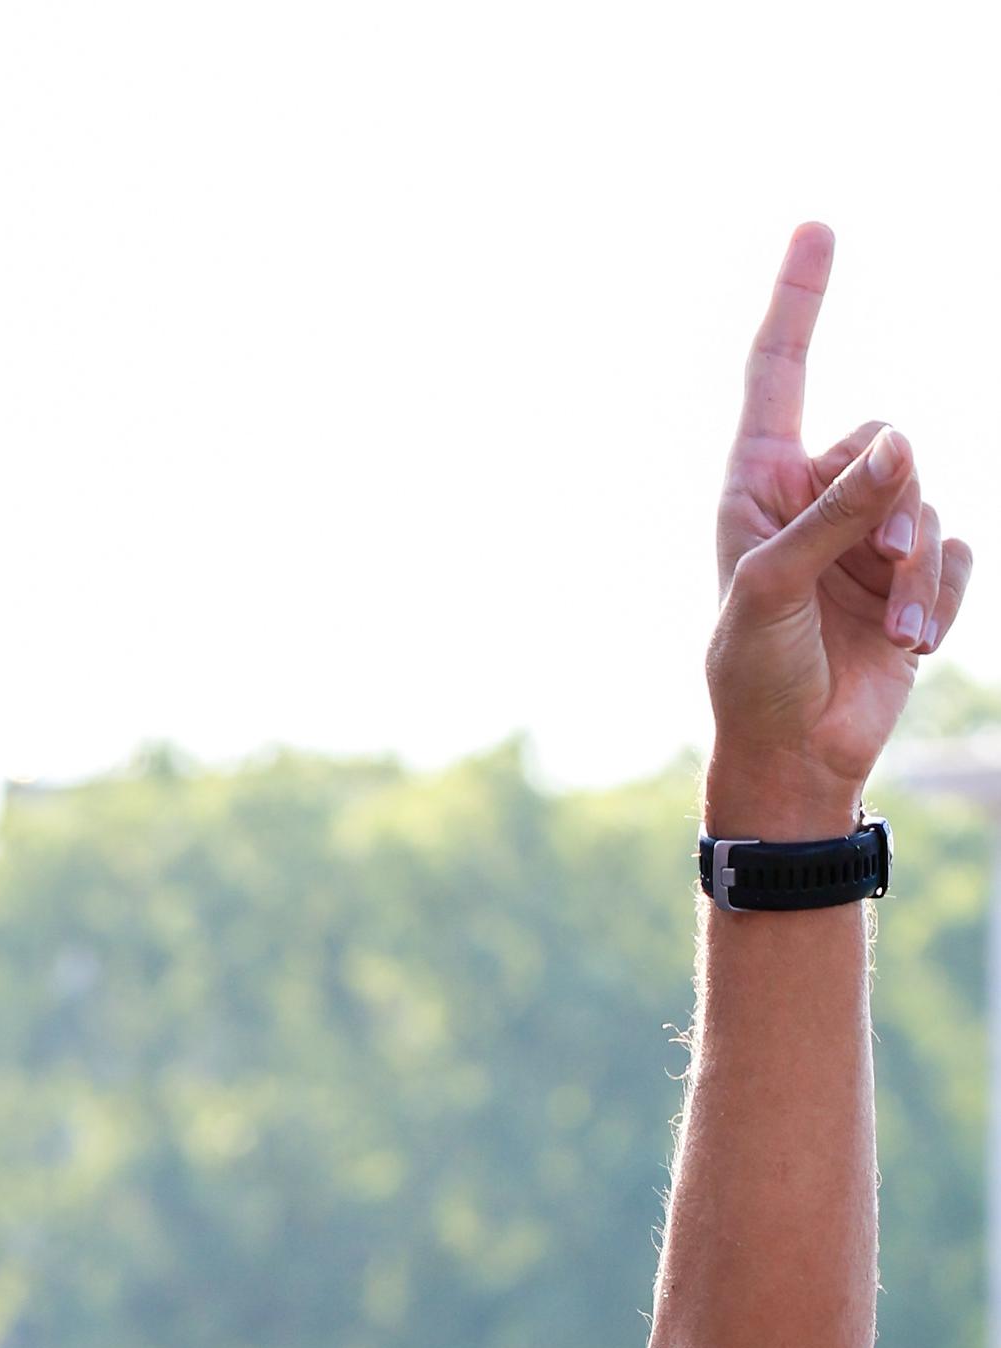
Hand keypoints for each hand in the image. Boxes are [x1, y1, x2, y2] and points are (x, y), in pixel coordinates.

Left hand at [706, 222, 969, 837]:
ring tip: (894, 631)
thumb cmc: (756, 673)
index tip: (817, 229)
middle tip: (878, 561)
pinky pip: (954, 551)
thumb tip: (903, 445)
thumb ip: (837, 513)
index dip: (799, 302)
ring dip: (917, 567)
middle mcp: (814, 498)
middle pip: (886, 441)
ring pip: (926, 499)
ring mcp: (865, 537)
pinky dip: (940, 595)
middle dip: (893, 499)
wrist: (794, 757)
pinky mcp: (909, 580)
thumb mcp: (776, 587)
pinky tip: (913, 644)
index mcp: (758, 485)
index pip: (778, 373)